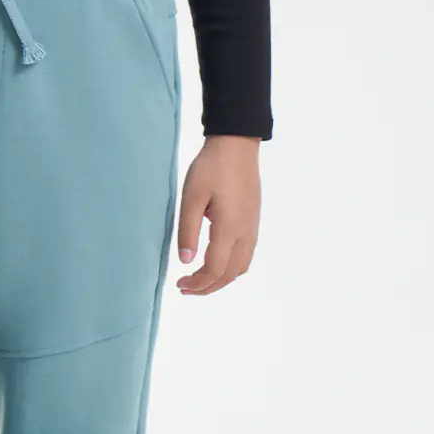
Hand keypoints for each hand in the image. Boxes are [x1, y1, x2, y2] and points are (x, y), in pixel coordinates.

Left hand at [175, 136, 261, 293]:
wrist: (237, 145)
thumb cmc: (211, 167)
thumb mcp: (191, 197)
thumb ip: (187, 231)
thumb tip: (186, 261)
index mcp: (229, 228)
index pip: (215, 270)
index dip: (197, 283)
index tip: (179, 284)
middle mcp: (246, 232)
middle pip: (230, 274)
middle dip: (207, 287)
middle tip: (185, 288)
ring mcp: (253, 228)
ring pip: (241, 267)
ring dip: (221, 279)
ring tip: (199, 279)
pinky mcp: (253, 221)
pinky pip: (246, 255)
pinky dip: (231, 268)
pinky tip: (216, 261)